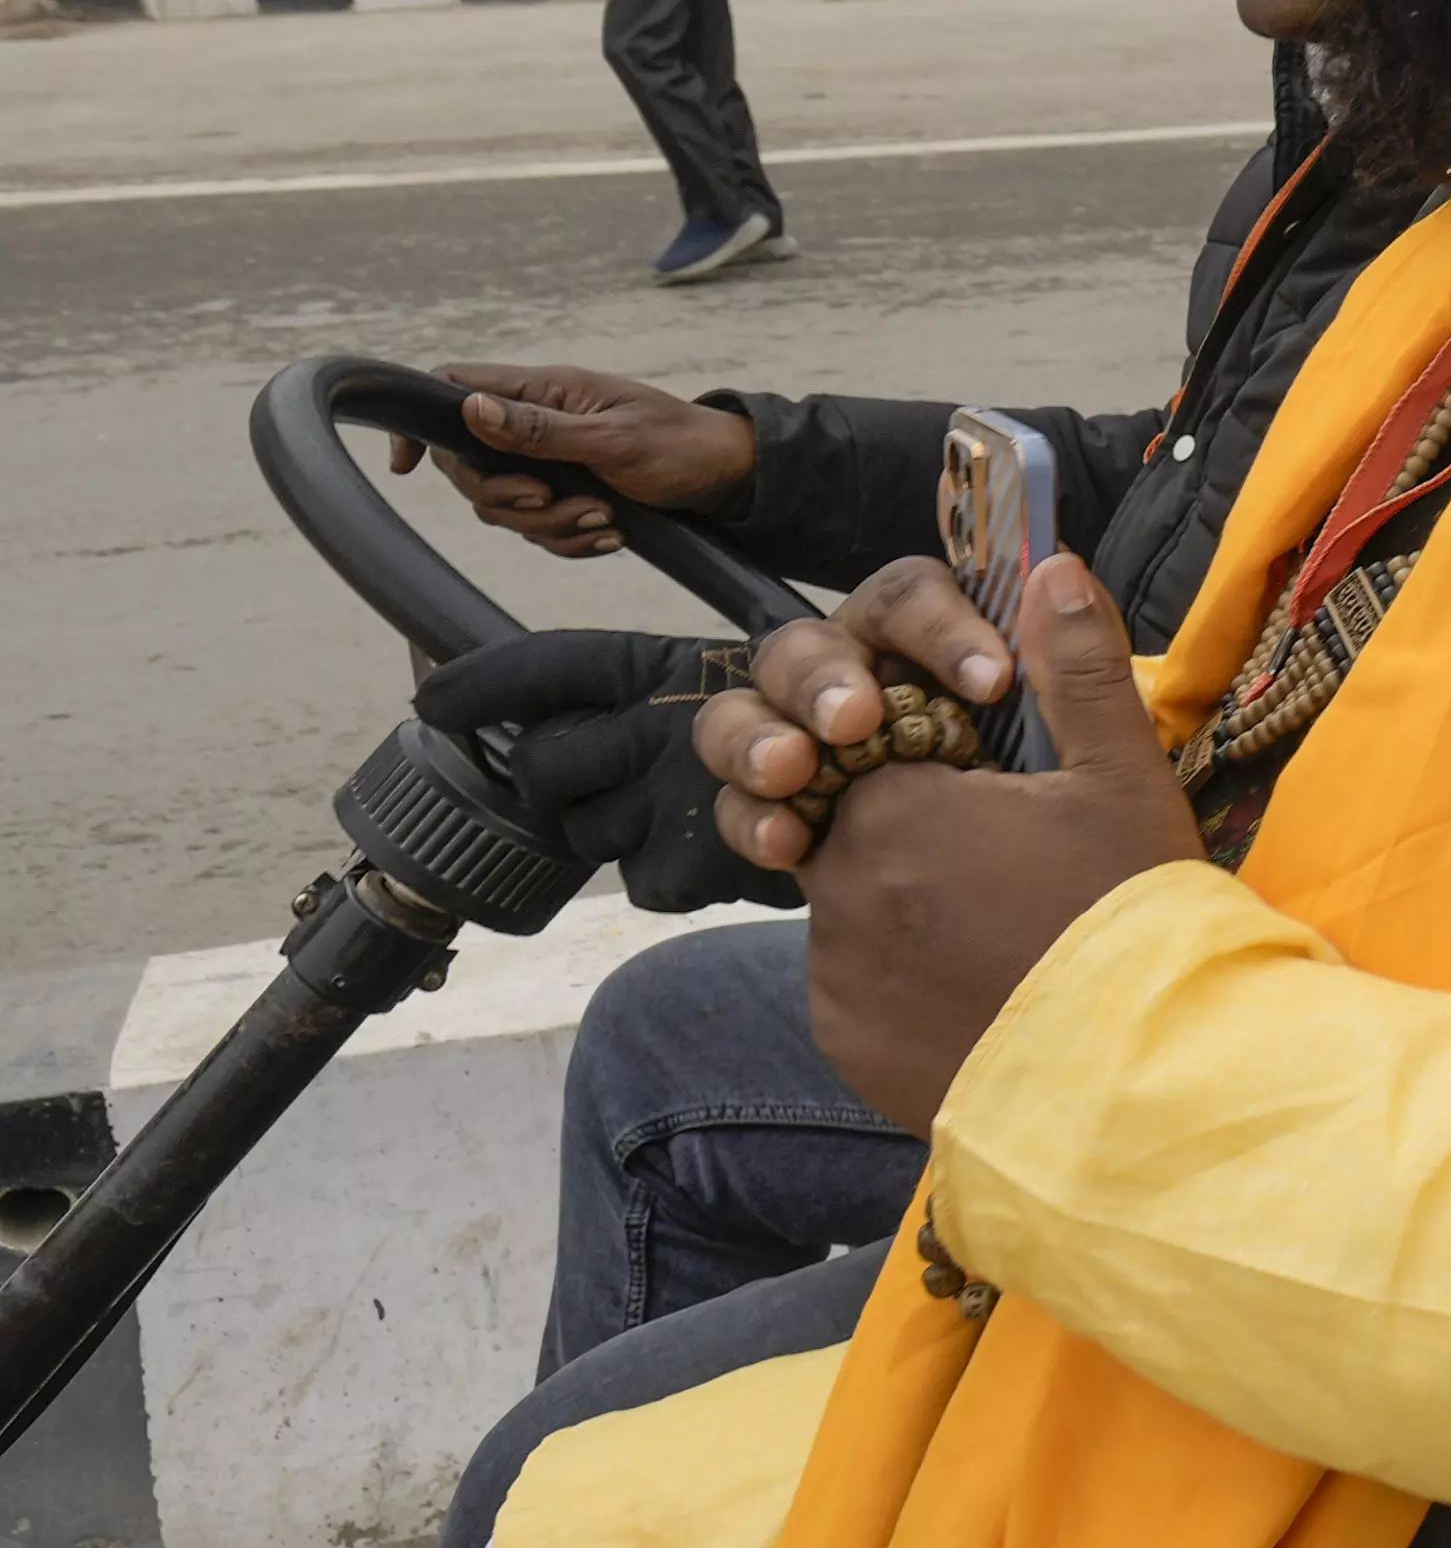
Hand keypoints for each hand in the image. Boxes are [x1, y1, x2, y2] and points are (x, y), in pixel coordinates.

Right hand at [390, 363, 756, 554]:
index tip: (404, 466)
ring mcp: (549, 460)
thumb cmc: (680, 444)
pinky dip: (570, 539)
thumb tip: (469, 410)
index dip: (420, 422)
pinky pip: (540, 529)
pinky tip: (610, 536)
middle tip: (554, 502)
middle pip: (470, 466)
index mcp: (543, 391)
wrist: (729, 477)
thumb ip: (538, 430)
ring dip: (549, 525)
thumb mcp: (612, 439)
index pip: (454, 388)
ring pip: (506, 506)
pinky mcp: (567, 493)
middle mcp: (537, 422)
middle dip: (507, 498)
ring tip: (604, 518)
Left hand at [414, 630, 798, 912]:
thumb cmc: (831, 740)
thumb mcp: (754, 693)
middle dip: (551, 779)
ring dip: (617, 827)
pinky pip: (644, 882)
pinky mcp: (691, 863)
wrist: (923, 807)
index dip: (485, 683)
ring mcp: (672, 796)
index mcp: (663, 665)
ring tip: (684, 812)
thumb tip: (531, 725)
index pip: (548, 665)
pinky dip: (671, 874)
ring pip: (583, 829)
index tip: (430, 701)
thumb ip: (659, 706)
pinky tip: (722, 852)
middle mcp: (660, 723)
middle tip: (592, 782)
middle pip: (542, 761)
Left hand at [700, 557, 1201, 1133]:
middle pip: (859, 826)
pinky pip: (857, 989)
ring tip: (1005, 942)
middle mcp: (838, 878)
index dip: (937, 761)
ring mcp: (833, 967)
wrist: (1133, 1083)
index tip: (1000, 794)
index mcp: (895, 800)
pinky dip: (903, 985)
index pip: (875, 747)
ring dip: (908, 909)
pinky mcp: (842, 1039)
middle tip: (1013, 871)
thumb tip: (1051, 565)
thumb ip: (1077, 668)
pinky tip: (980, 996)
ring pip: (856, 907)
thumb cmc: (1133, 917)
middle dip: (920, 835)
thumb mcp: (1123, 779)